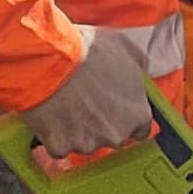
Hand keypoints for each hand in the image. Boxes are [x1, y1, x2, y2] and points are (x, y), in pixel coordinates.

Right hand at [24, 21, 166, 171]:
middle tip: (87, 100)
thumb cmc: (87, 51)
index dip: (127, 117)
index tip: (116, 109)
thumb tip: (141, 68)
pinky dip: (54, 134)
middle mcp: (116, 134)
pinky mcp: (61, 147)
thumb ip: (138, 64)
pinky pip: (58, 145)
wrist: (51, 60)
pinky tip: (51, 113)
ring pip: (84, 141)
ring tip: (67, 101)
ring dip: (77, 128)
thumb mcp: (123, 46)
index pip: (141, 129)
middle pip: (113, 136)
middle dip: (101, 122)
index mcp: (137, 113)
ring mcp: (88, 143)